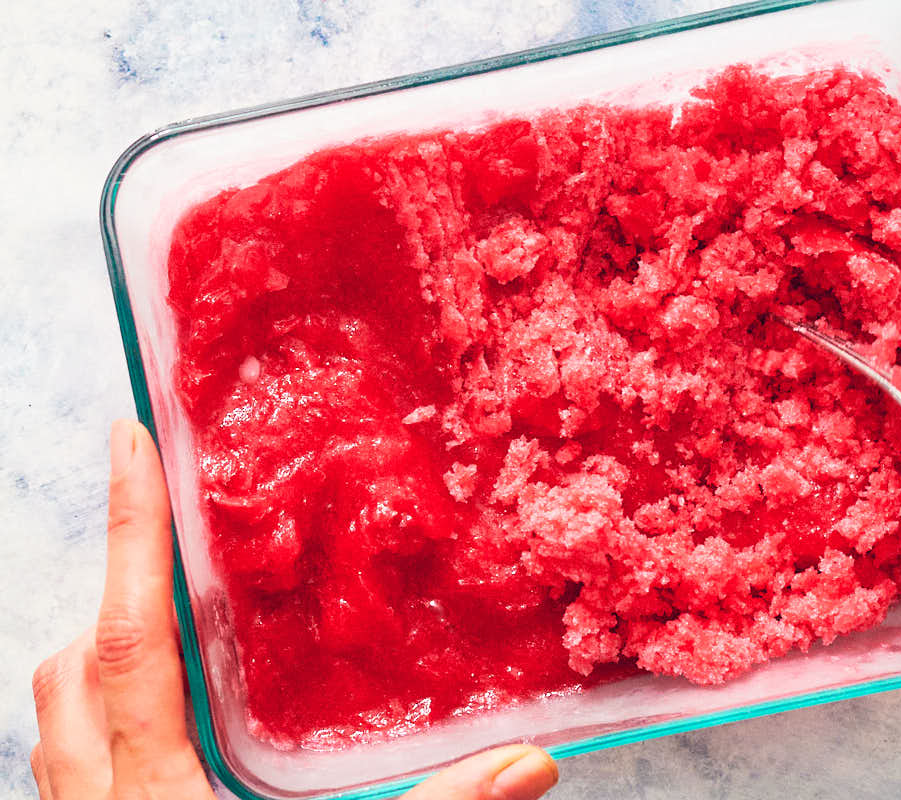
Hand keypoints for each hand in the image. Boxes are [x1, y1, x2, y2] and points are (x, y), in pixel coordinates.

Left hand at [30, 420, 558, 799]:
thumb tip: (530, 766)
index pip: (129, 639)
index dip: (132, 532)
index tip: (129, 437)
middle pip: (67, 673)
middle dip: (112, 592)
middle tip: (173, 541)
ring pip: (56, 728)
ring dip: (101, 665)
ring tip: (173, 630)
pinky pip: (72, 776)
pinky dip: (104, 731)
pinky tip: (173, 740)